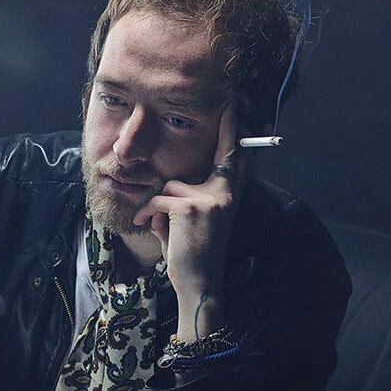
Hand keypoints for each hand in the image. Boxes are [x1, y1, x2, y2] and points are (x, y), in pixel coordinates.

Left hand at [134, 106, 242, 338]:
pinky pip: (157, 201)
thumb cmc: (192, 252)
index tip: (241, 109)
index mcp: (228, 197)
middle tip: (229, 108)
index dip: (238, 134)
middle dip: (210, 149)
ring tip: (162, 229)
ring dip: (158, 209)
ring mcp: (210, 199)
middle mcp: (224, 194)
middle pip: (206, 163)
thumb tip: (173, 181)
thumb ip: (192, 197)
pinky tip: (152, 231)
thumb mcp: (197, 221)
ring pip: (169, 187)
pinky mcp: (190, 207)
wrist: (198, 282)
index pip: (236, 159)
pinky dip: (149, 217)